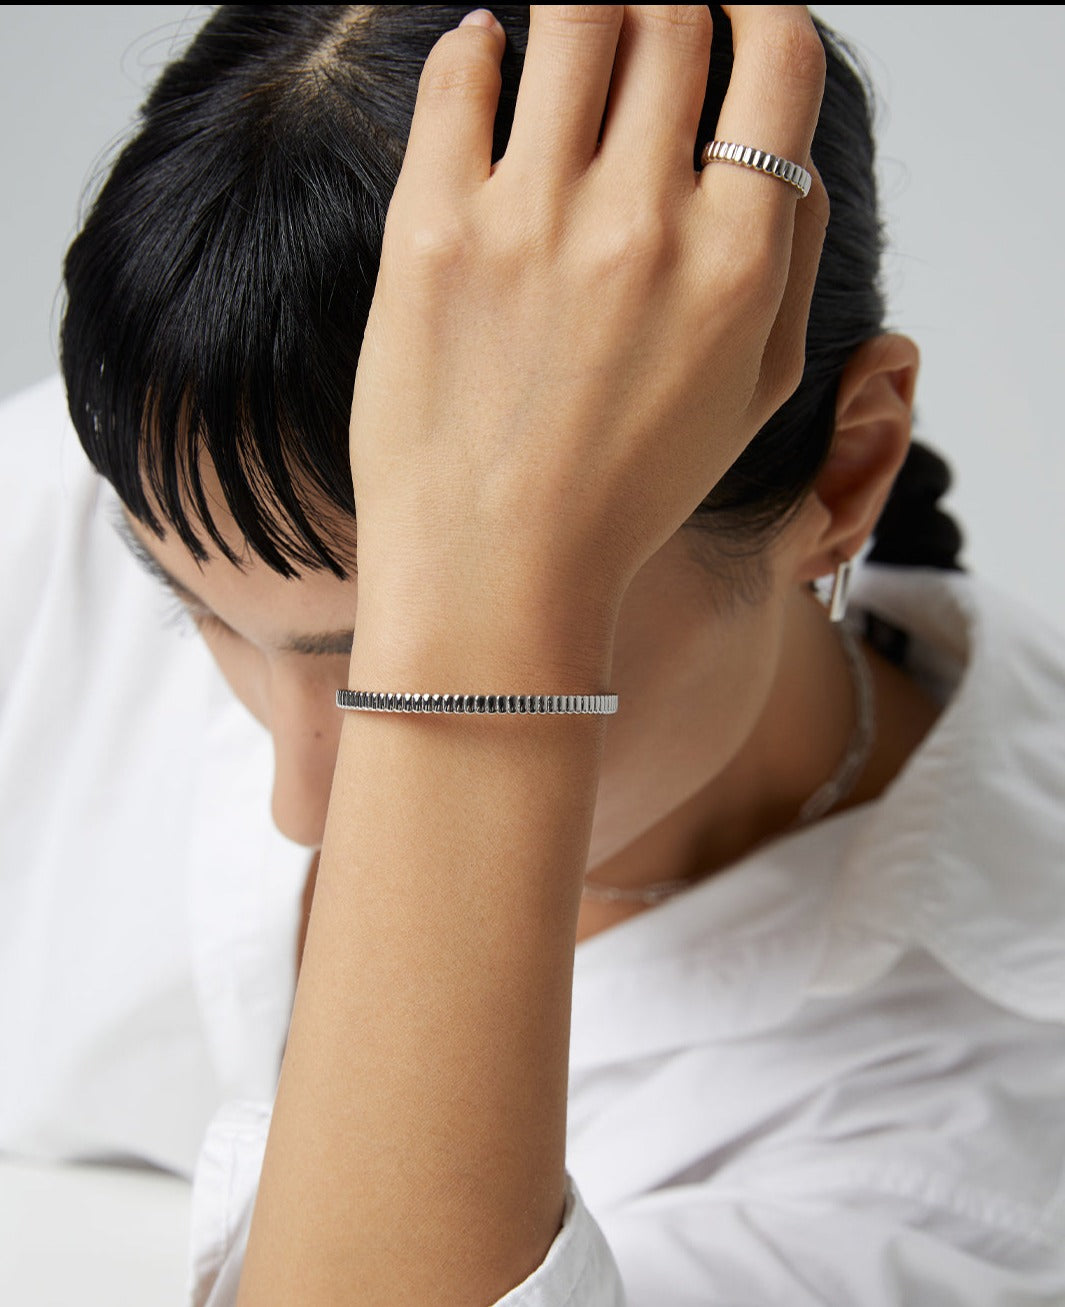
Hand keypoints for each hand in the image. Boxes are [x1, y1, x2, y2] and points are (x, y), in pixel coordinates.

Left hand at [349, 4, 828, 620]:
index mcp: (737, 260)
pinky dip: (477, 44)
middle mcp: (643, 223)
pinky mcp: (432, 232)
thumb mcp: (755, 391)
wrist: (497, 575)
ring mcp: (531, 221)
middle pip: (674, 16)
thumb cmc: (626, 493)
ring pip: (574, 15)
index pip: (778, 57)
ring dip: (583, 2)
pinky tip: (486, 60)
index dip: (760, 8)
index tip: (733, 13)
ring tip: (570, 28)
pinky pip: (458, 72)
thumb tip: (779, 143)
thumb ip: (794, 255)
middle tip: (643, 24)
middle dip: (668, 1)